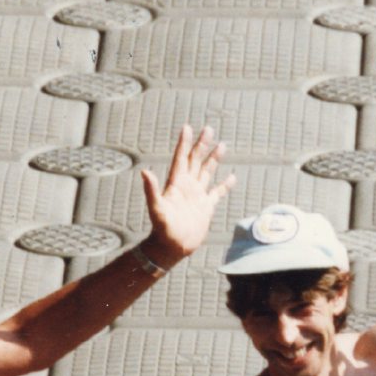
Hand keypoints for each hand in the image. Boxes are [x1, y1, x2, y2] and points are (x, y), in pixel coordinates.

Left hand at [138, 124, 235, 267]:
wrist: (172, 247)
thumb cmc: (162, 229)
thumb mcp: (156, 208)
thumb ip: (152, 190)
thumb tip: (144, 172)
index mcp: (176, 184)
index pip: (181, 158)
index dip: (184, 143)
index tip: (188, 127)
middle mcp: (187, 186)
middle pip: (195, 160)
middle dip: (202, 144)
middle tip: (208, 128)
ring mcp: (197, 196)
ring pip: (207, 172)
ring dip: (213, 158)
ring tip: (222, 144)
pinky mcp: (205, 207)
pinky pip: (217, 192)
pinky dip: (224, 185)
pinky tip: (231, 177)